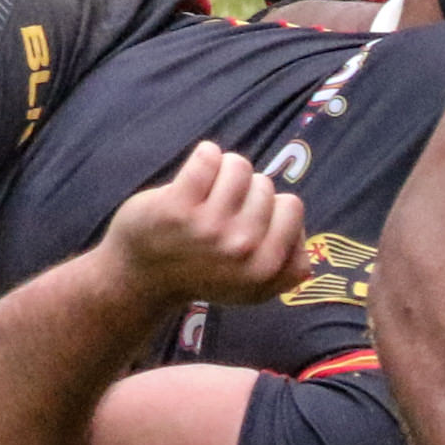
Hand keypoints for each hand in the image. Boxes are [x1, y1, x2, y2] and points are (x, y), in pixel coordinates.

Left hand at [101, 139, 309, 307]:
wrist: (141, 276)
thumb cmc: (202, 272)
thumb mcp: (254, 288)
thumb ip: (286, 268)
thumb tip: (303, 235)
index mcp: (266, 271)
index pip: (292, 207)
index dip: (272, 207)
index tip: (248, 222)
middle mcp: (242, 251)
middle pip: (265, 185)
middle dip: (246, 191)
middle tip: (220, 212)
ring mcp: (210, 228)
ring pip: (239, 166)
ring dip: (224, 171)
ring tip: (207, 192)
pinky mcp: (178, 207)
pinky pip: (209, 157)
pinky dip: (204, 156)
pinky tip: (195, 174)